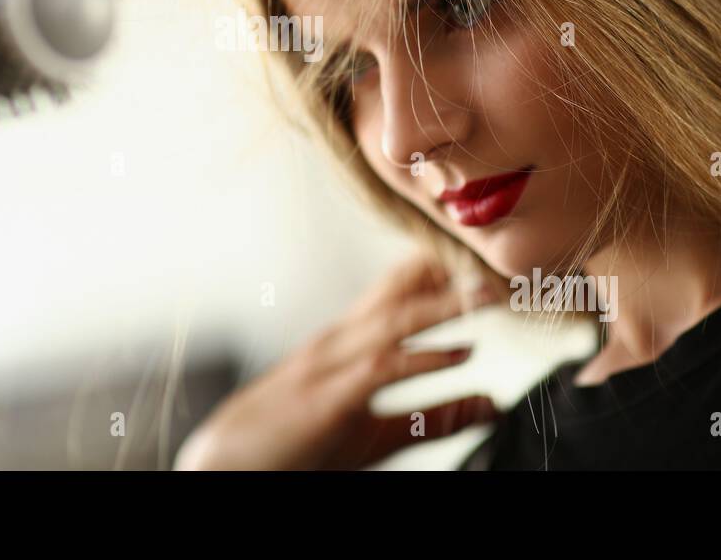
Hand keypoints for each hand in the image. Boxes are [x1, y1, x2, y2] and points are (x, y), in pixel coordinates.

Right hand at [174, 250, 499, 469]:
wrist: (225, 465)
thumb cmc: (294, 447)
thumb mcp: (375, 432)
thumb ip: (433, 417)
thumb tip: (491, 404)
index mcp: (343, 343)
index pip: (394, 291)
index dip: (440, 270)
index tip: (482, 254)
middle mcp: (338, 343)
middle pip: (398, 293)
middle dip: (447, 273)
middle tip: (495, 256)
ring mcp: (330, 366)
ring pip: (395, 322)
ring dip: (445, 305)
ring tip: (490, 294)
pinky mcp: (329, 399)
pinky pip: (383, 369)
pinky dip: (425, 359)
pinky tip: (461, 355)